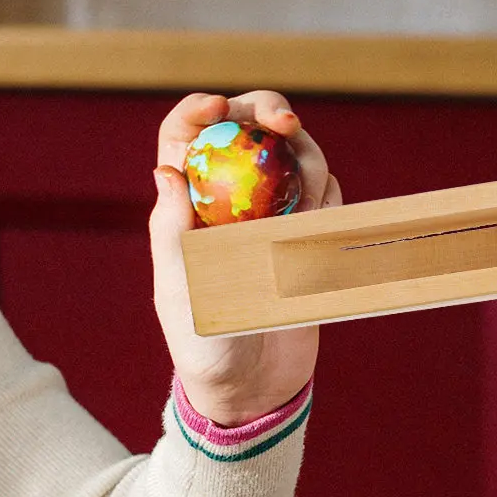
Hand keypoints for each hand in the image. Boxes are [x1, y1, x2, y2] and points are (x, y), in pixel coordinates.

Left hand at [151, 91, 339, 425]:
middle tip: (285, 123)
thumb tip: (166, 170)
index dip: (201, 110)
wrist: (254, 390)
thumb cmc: (205, 346)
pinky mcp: (308, 240)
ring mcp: (272, 219)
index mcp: (187, 207)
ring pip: (293, 159)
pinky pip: (325, 197)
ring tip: (308, 189)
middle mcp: (230, 202)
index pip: (186, 138)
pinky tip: (325, 215)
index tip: (221, 106)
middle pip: (248, 133)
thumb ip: (174, 233)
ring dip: (305, 154)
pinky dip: (330, 192)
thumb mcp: (182, 291)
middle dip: (267, 113)